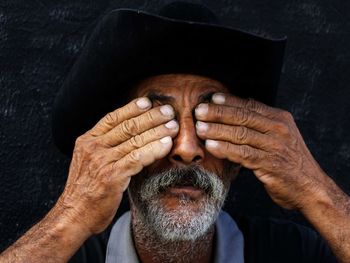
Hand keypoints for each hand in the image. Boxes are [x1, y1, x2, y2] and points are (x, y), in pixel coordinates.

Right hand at [57, 98, 178, 233]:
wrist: (73, 215)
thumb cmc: (85, 190)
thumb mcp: (88, 162)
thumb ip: (104, 148)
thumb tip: (129, 136)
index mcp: (87, 141)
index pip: (112, 118)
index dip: (131, 108)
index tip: (148, 102)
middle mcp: (93, 147)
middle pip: (127, 126)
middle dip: (151, 116)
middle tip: (168, 110)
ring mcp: (102, 161)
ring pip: (135, 140)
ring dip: (157, 131)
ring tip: (173, 126)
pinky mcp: (112, 176)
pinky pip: (138, 158)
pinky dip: (154, 149)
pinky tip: (166, 144)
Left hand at [195, 93, 327, 209]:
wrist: (309, 187)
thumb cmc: (288, 161)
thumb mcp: (279, 137)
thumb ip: (261, 125)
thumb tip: (235, 113)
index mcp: (280, 119)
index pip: (251, 106)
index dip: (230, 101)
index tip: (212, 98)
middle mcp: (278, 130)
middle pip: (243, 117)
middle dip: (219, 113)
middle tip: (199, 111)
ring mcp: (275, 147)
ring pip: (241, 134)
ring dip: (218, 130)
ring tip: (200, 128)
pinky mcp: (270, 165)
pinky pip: (243, 154)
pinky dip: (226, 149)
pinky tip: (211, 146)